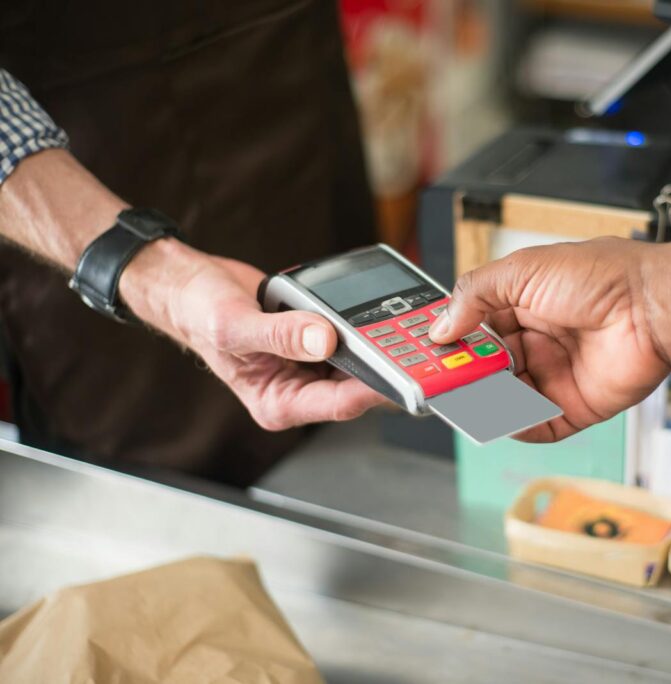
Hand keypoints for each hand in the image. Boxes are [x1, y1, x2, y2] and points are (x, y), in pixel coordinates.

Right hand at [121, 239, 386, 429]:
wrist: (193, 287)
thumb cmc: (199, 314)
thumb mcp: (235, 325)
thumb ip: (281, 335)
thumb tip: (323, 339)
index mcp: (278, 403)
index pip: (336, 404)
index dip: (371, 390)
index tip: (399, 374)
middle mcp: (298, 389)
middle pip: (355, 385)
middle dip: (383, 368)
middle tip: (416, 349)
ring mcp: (309, 365)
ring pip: (357, 361)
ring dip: (378, 347)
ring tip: (405, 331)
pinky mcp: (317, 340)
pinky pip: (348, 337)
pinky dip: (363, 327)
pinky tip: (379, 313)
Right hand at [428, 238, 670, 441]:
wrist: (654, 306)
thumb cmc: (601, 277)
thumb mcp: (523, 271)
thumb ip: (475, 295)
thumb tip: (441, 326)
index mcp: (523, 304)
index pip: (474, 327)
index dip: (450, 340)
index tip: (425, 352)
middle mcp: (538, 340)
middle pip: (486, 367)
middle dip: (461, 375)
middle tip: (437, 383)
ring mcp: (556, 374)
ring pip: (505, 398)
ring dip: (483, 402)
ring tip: (464, 401)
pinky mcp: (576, 406)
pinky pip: (538, 426)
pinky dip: (517, 427)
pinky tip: (500, 420)